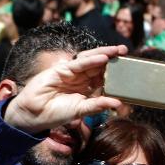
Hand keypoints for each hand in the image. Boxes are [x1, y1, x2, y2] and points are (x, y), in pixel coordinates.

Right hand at [3, 46, 125, 134]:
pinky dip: (91, 60)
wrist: (35, 113)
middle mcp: (81, 79)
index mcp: (87, 90)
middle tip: (127, 53)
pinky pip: (79, 63)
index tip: (130, 72)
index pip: (104, 79)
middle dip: (113, 60)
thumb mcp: (81, 111)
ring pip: (91, 61)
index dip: (116, 74)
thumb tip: (118, 104)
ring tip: (118, 50)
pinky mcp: (62, 69)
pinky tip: (103, 57)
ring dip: (104, 54)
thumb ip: (98, 105)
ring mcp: (72, 73)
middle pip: (100, 67)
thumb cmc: (57, 114)